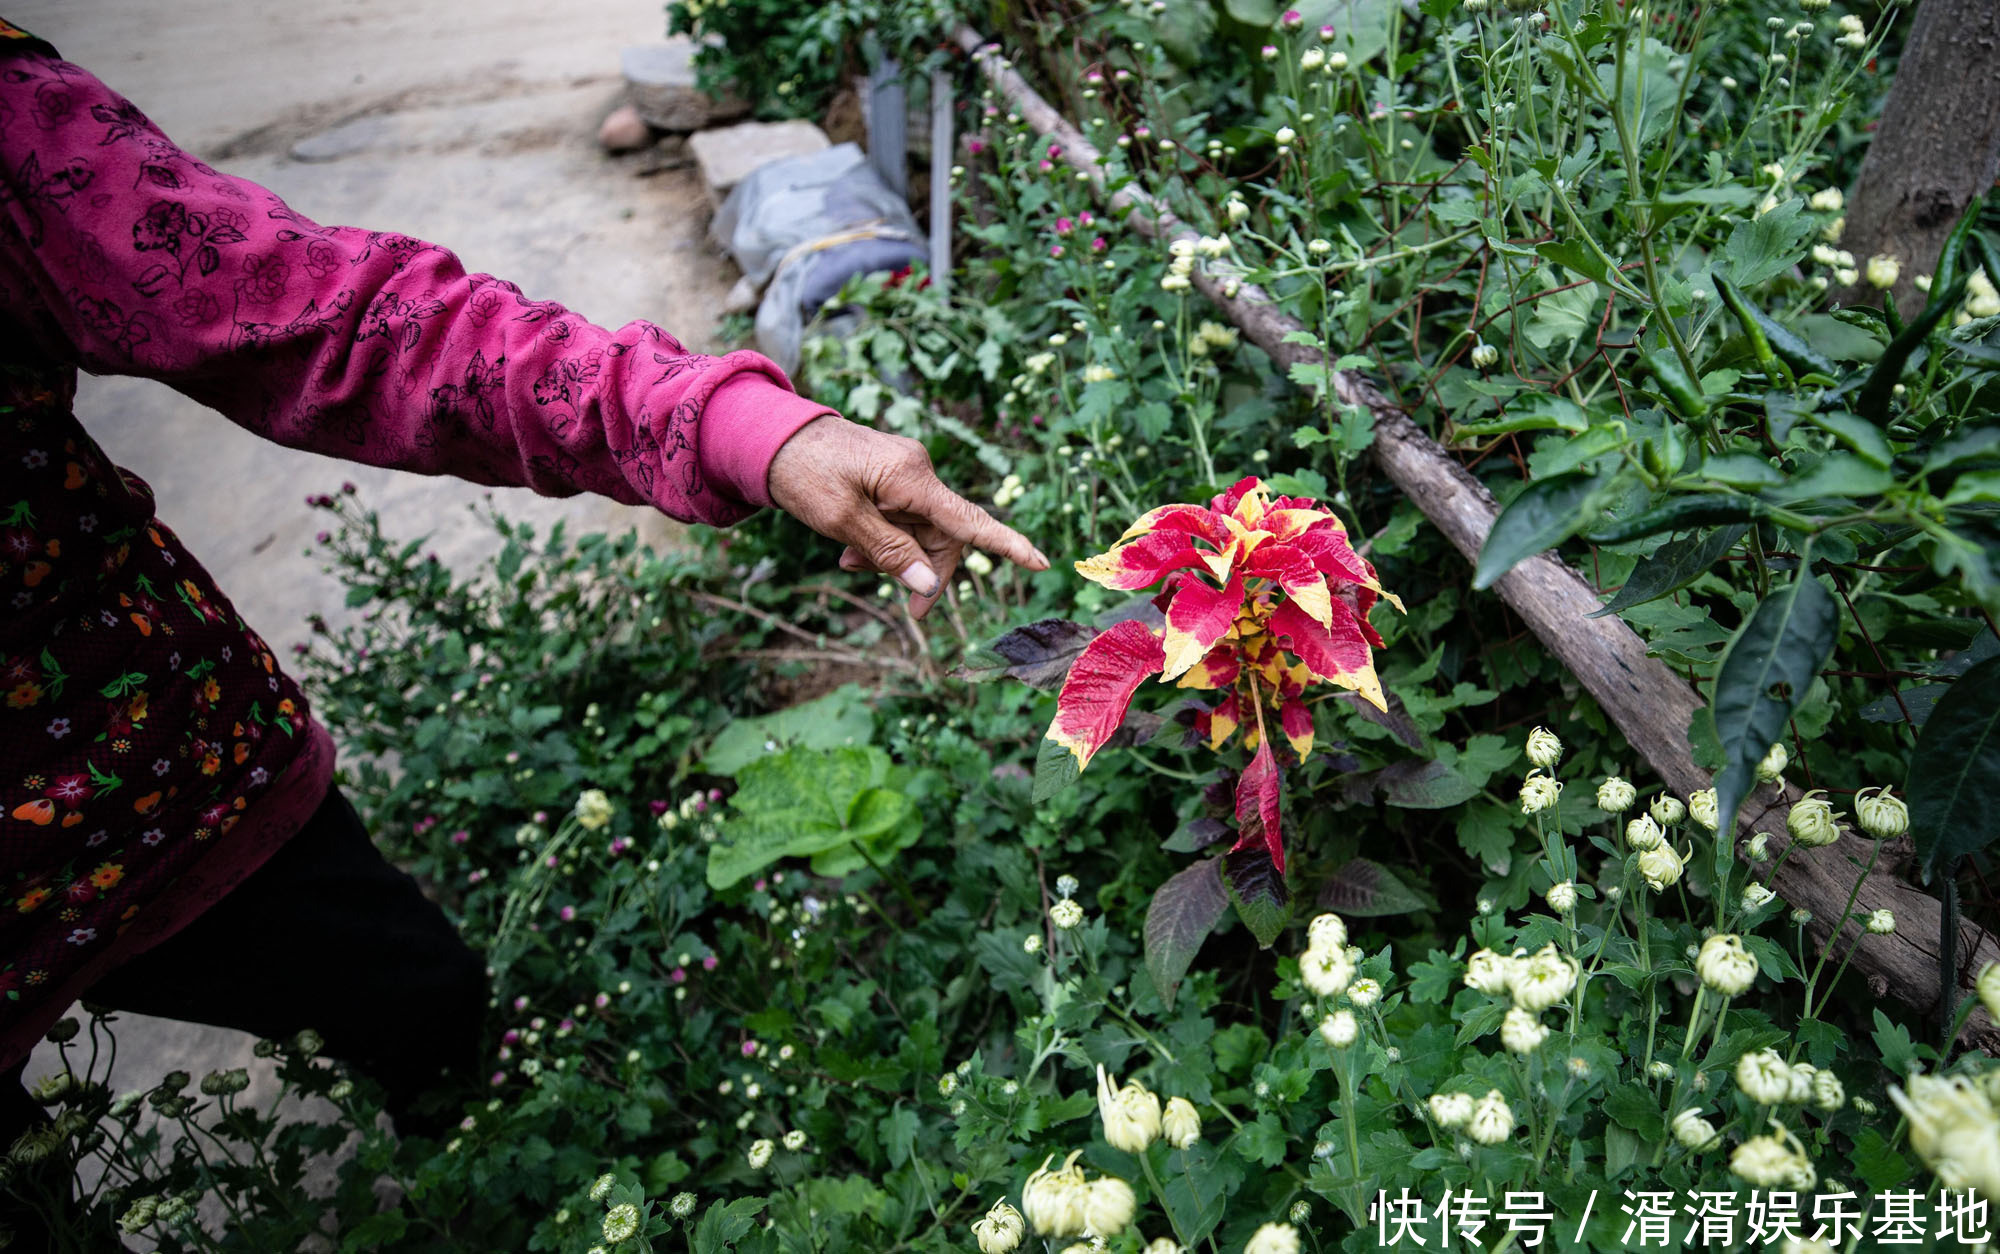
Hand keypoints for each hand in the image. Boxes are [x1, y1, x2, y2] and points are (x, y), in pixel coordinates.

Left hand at [766, 416, 1047, 618]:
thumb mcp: (841, 521)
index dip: (1006, 545)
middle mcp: (916, 471)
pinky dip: (884, 541)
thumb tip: (928, 585)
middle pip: (945, 536)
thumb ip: (888, 553)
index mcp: (910, 477)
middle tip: (907, 611)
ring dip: (894, 558)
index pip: (968, 519)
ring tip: (850, 565)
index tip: (1041, 561)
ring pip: (921, 532)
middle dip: (922, 571)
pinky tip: (851, 551)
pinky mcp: (891, 476)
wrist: (770, 437)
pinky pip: (902, 519)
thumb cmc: (802, 472)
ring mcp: (904, 473)